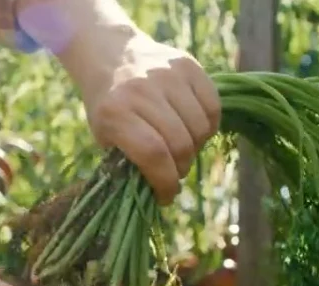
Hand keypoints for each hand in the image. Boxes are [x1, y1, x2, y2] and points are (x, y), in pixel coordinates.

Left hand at [70, 28, 220, 203]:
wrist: (112, 56)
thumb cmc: (109, 107)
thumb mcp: (105, 137)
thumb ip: (129, 163)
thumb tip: (159, 193)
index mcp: (116, 112)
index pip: (153, 155)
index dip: (165, 182)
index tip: (166, 196)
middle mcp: (142, 90)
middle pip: (179, 143)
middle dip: (180, 168)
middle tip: (173, 171)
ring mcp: (167, 75)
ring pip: (199, 128)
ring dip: (195, 149)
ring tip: (182, 150)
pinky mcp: (188, 65)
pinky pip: (212, 107)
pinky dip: (208, 127)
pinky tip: (194, 131)